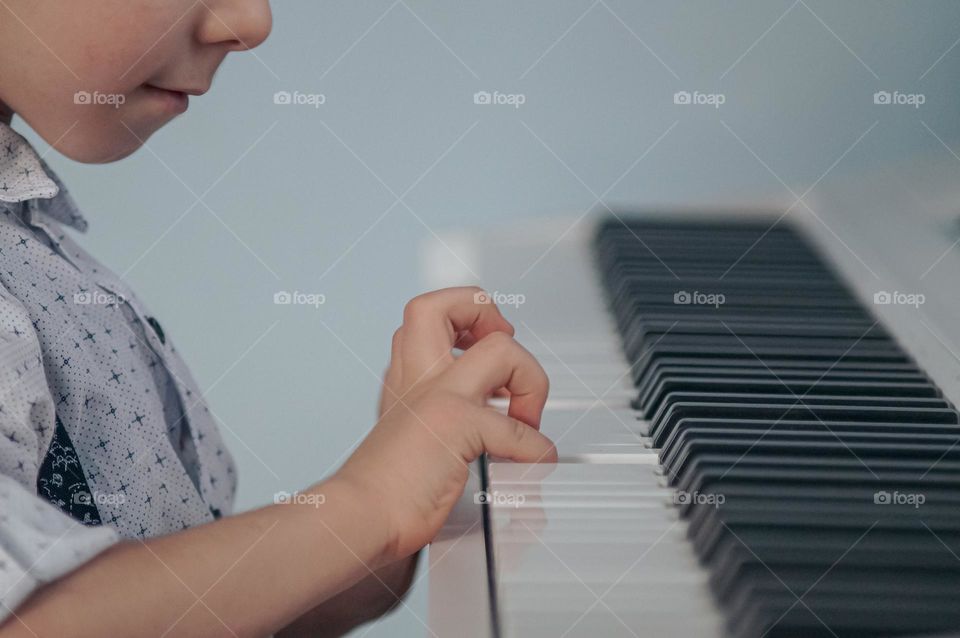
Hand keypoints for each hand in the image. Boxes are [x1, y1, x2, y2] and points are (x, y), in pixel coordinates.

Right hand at [339, 287, 556, 560]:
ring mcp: (437, 397)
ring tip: (525, 415)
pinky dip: (535, 448)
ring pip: (501, 348)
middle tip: (503, 352)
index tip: (481, 345)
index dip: (463, 316)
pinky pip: (518, 428)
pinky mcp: (457, 426)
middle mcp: (418, 379)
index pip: (425, 316)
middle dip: (486, 314)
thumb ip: (434, 419)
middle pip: (440, 305)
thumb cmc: (383, 492)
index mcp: (405, 379)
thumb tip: (485, 427)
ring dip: (530, 380)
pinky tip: (530, 464)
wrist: (361, 519)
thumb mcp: (406, 438)